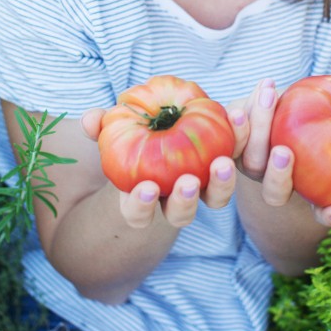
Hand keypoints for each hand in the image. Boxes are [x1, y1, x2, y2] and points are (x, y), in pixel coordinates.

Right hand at [81, 109, 235, 230]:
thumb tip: (91, 119)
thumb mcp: (112, 130)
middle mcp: (174, 199)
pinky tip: (238, 117)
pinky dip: (239, 139)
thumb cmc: (130, 136)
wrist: (162, 129)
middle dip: (185, 201)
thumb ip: (100, 127)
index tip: (145, 189)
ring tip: (223, 163)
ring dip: (222, 184)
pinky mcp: (224, 166)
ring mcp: (202, 187)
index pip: (137, 214)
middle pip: (181, 214)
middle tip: (189, 182)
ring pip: (215, 199)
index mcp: (142, 197)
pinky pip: (235, 157)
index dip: (140, 207)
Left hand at [228, 81, 330, 228]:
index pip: (320, 209)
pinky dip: (241, 118)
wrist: (265, 99)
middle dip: (279, 178)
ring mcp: (250, 166)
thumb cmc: (309, 107)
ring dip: (258, 133)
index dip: (329, 214)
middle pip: (275, 194)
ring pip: (251, 162)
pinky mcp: (231, 145)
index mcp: (304, 185)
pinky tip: (257, 94)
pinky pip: (233, 138)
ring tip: (269, 103)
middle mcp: (275, 182)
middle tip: (285, 153)